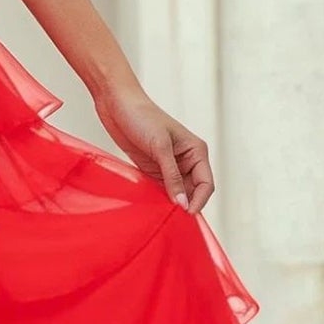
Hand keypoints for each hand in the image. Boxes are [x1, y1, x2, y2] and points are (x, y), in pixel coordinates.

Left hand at [92, 81, 214, 213]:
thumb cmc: (142, 117)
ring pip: (177, 193)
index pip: (206, 184)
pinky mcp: (153, 169)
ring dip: (171, 204)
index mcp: (196, 151)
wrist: (117, 104)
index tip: (186, 214)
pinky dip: (158, 198)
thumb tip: (182, 203)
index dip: (199, 201)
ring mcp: (169, 166)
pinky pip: (161, 189)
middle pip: (193, 191)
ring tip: (162, 216)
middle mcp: (186, 160)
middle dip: (185, 205)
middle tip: (173, 220)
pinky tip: (152, 207)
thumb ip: (172, 177)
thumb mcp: (160, 147)